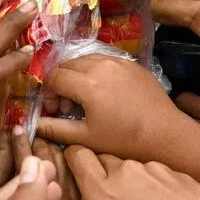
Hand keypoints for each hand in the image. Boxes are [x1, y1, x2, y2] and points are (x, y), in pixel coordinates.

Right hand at [36, 54, 177, 161]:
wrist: (166, 135)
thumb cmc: (123, 140)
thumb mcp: (86, 138)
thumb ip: (56, 129)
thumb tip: (33, 125)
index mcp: (87, 83)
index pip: (54, 76)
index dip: (47, 92)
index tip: (52, 108)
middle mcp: (101, 65)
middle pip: (67, 64)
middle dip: (60, 81)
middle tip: (65, 106)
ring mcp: (119, 62)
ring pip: (86, 58)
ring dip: (77, 74)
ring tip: (83, 97)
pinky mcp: (133, 64)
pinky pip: (105, 59)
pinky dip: (95, 71)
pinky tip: (102, 92)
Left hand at [175, 79, 199, 176]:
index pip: (186, 99)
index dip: (184, 102)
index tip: (186, 107)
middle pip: (173, 115)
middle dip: (174, 116)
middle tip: (178, 122)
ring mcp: (195, 152)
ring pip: (170, 135)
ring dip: (170, 134)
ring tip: (176, 138)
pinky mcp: (189, 169)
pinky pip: (171, 154)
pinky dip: (170, 151)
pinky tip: (176, 154)